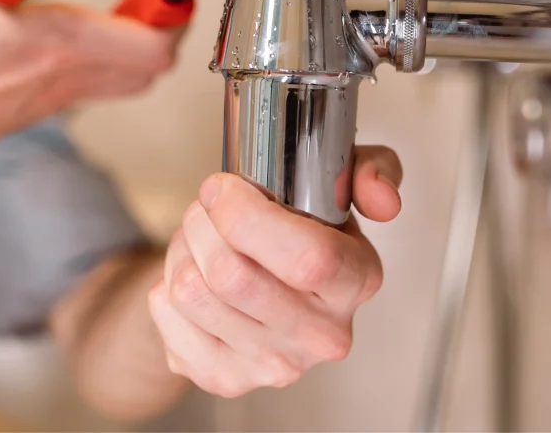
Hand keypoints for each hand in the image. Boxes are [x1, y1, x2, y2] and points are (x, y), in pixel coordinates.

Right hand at [0, 0, 178, 173]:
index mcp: (49, 46)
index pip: (150, 43)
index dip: (172, 12)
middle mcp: (59, 80)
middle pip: (150, 65)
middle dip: (156, 24)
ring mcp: (49, 101)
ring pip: (120, 78)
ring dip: (124, 40)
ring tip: (103, 4)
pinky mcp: (32, 110)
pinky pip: (87, 84)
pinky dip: (90, 55)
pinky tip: (51, 27)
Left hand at [150, 147, 402, 397]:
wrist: (258, 288)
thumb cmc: (299, 233)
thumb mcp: (339, 185)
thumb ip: (371, 172)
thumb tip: (384, 201)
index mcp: (356, 281)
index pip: (308, 258)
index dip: (249, 216)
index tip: (223, 188)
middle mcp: (322, 334)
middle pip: (235, 276)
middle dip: (203, 223)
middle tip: (205, 206)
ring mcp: (273, 364)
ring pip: (193, 292)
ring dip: (183, 249)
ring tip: (200, 238)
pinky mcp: (224, 378)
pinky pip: (167, 314)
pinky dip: (165, 281)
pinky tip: (192, 274)